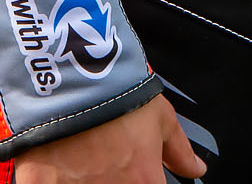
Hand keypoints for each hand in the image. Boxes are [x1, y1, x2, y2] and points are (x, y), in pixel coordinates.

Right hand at [12, 95, 204, 183]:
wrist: (72, 77)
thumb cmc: (117, 93)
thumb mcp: (160, 117)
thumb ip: (179, 151)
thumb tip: (196, 168)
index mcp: (143, 182)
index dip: (142, 179)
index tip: (135, 171)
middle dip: (111, 177)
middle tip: (105, 159)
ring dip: (84, 177)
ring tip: (81, 158)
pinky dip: (54, 178)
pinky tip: (57, 164)